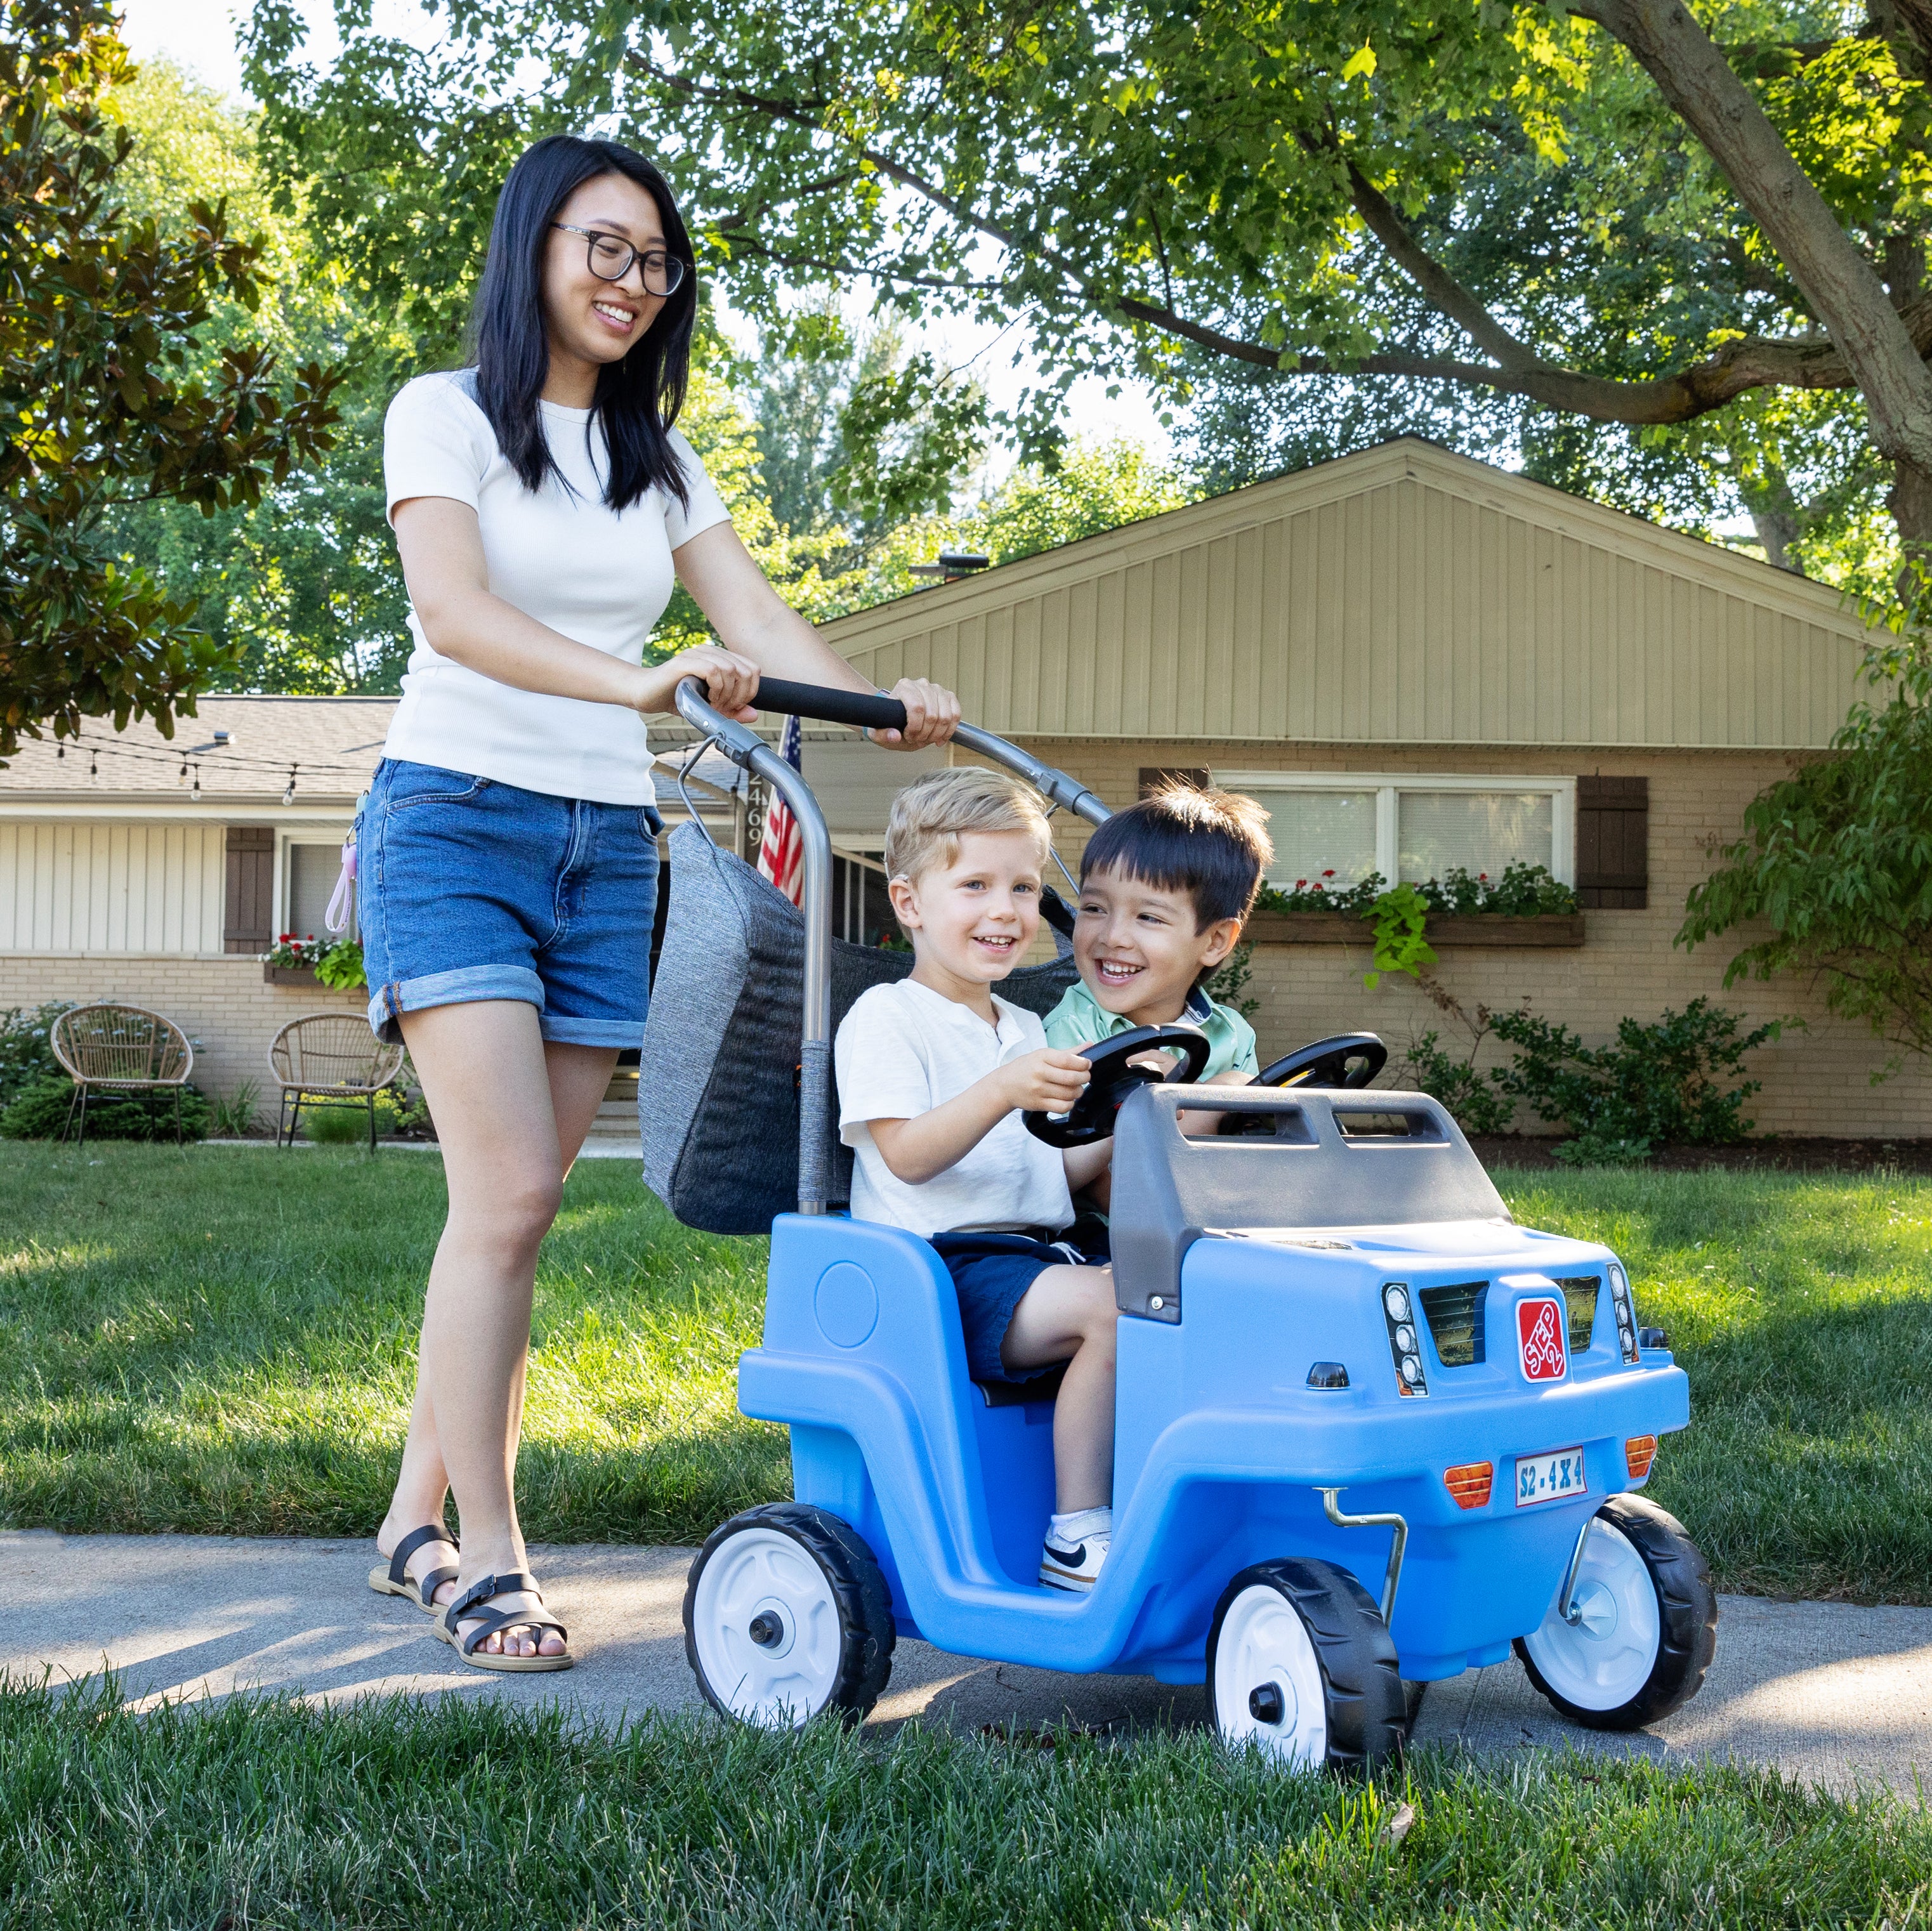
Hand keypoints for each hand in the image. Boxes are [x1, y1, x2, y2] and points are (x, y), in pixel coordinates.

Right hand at [634, 644, 761, 719]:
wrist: (646, 694)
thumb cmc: (676, 698)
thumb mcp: (709, 708)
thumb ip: (731, 710)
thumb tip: (753, 714)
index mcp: (719, 658)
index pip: (752, 669)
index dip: (750, 691)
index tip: (736, 706)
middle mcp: (710, 652)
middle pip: (746, 671)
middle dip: (740, 695)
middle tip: (725, 708)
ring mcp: (697, 654)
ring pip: (731, 669)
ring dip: (727, 693)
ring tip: (713, 704)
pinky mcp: (685, 661)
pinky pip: (714, 670)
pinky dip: (716, 688)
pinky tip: (707, 698)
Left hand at [868, 676, 959, 748]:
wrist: (900, 718)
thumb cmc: (890, 724)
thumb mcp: (879, 732)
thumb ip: (882, 735)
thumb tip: (895, 736)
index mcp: (904, 687)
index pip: (917, 707)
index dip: (915, 728)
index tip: (909, 737)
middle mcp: (922, 684)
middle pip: (932, 714)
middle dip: (926, 734)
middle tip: (918, 740)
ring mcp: (937, 689)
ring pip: (946, 716)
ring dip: (937, 734)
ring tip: (927, 739)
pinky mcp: (948, 696)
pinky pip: (956, 714)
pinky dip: (949, 731)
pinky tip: (940, 739)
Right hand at [1000, 1048, 1092, 1114]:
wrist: (1004, 1086)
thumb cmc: (1026, 1068)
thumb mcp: (1043, 1055)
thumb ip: (1067, 1053)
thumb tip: (1090, 1045)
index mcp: (1042, 1057)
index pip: (1068, 1060)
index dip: (1083, 1063)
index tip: (1087, 1064)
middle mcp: (1039, 1073)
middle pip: (1071, 1078)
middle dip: (1084, 1078)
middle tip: (1085, 1077)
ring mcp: (1038, 1090)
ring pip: (1069, 1093)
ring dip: (1078, 1091)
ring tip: (1076, 1088)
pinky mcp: (1038, 1104)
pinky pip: (1062, 1107)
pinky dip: (1070, 1103)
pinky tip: (1068, 1098)